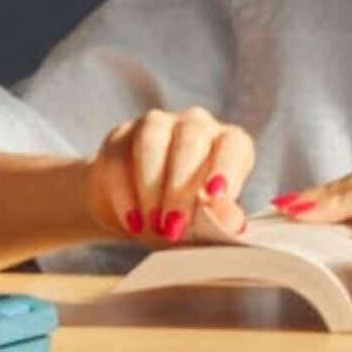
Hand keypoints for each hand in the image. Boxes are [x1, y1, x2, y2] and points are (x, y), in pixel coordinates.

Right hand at [88, 108, 253, 243]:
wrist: (139, 215)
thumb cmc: (188, 216)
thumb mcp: (210, 223)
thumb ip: (224, 219)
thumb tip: (232, 222)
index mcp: (229, 141)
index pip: (233, 145)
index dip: (225, 168)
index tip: (215, 196)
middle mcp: (195, 124)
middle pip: (190, 145)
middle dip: (180, 189)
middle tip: (175, 227)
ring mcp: (156, 125)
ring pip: (151, 143)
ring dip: (151, 188)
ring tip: (153, 225)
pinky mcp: (119, 136)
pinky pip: (118, 159)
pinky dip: (125, 195)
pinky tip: (133, 221)